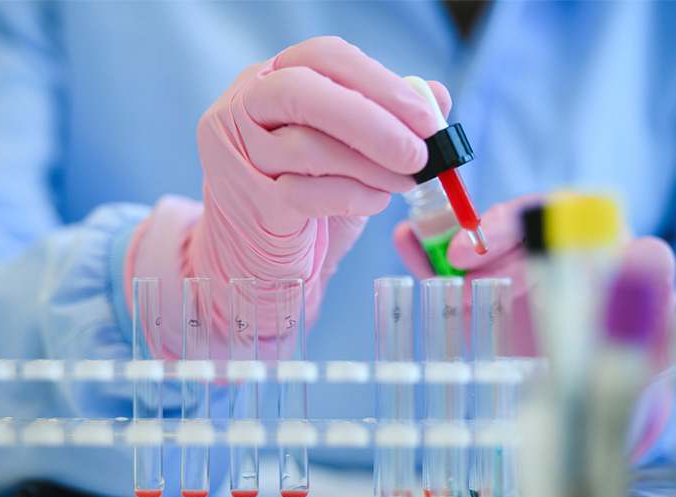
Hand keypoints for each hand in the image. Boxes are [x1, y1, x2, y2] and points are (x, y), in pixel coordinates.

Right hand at [128, 37, 450, 358]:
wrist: (267, 260)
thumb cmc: (309, 196)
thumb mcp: (348, 150)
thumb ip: (387, 118)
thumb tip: (437, 98)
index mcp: (268, 81)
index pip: (322, 57)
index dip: (379, 82)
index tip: (427, 116)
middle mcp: (241, 111)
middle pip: (301, 92)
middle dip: (371, 121)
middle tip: (419, 152)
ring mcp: (238, 158)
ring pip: (307, 146)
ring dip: (370, 165)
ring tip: (406, 181)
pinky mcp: (250, 204)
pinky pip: (306, 193)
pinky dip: (352, 196)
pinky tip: (374, 202)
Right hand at [395, 193, 675, 363]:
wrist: (592, 413)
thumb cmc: (630, 369)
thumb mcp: (655, 336)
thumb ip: (657, 296)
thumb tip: (646, 250)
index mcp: (591, 253)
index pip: (564, 213)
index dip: (534, 217)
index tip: (512, 233)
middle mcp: (545, 258)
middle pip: (510, 227)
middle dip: (484, 237)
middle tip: (463, 258)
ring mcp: (504, 279)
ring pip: (471, 245)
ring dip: (443, 233)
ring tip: (417, 233)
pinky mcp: (473, 302)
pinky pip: (446, 274)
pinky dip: (423, 255)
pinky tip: (405, 239)